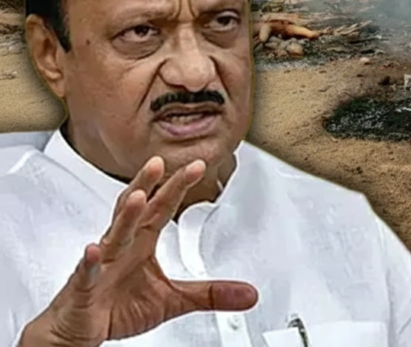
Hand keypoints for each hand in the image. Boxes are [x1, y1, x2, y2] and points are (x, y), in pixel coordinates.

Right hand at [21, 157, 257, 346]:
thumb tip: (249, 294)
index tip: (198, 165)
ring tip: (138, 198)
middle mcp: (120, 248)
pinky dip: (89, 263)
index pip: (161, 208)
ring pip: (113, 236)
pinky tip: (93, 251)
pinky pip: (85, 274)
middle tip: (159, 163)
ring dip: (125, 217)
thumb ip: (210, 293)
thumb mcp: (173, 300)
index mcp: (140, 243)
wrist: (80, 330)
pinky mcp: (82, 289)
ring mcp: (99, 266)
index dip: (177, 186)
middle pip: (134, 210)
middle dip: (147, 185)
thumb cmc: (118, 307)